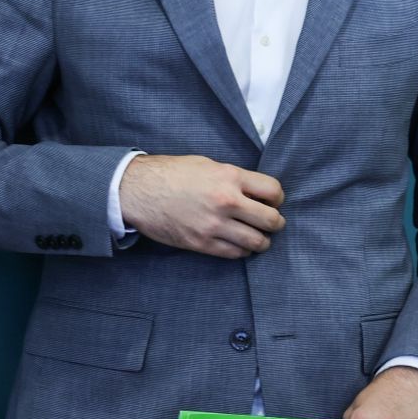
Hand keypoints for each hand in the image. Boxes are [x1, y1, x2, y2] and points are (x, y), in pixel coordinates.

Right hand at [118, 155, 283, 257]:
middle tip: (272, 222)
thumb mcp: (208, 165)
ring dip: (262, 241)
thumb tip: (255, 192)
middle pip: (270, 220)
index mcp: (230, 177)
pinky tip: (240, 244)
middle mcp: (226, 202)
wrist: (140, 190)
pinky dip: (242, 251)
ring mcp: (214, 225)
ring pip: (256, 242)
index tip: (273, 201)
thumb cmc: (172, 173)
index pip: (273, 191)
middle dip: (276, 222)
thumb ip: (234, 178)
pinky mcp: (202, 244)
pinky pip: (234, 253)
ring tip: (259, 237)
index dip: (278, 198)